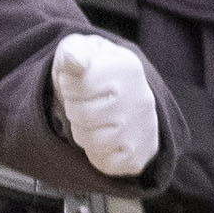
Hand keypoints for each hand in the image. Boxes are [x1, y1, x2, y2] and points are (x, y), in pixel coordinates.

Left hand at [50, 33, 159, 176]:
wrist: (120, 95)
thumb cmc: (92, 71)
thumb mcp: (80, 48)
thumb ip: (74, 50)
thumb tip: (74, 60)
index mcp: (127, 67)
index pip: (77, 87)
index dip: (68, 87)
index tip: (78, 82)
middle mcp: (142, 99)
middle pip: (84, 116)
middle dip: (75, 110)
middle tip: (84, 103)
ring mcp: (144, 130)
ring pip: (94, 142)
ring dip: (84, 133)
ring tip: (93, 121)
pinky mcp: (141, 155)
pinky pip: (106, 163)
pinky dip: (96, 154)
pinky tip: (102, 138)